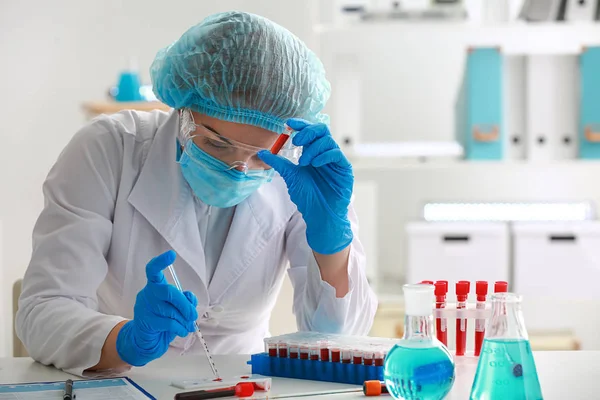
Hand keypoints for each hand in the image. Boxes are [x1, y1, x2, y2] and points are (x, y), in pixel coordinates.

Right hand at [116, 250, 197, 365]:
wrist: (147, 339)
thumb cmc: (163, 318)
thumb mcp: (176, 307)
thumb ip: (184, 300)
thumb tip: (190, 302)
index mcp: (155, 285)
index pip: (153, 270)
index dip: (161, 262)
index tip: (171, 255)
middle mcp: (147, 293)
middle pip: (168, 291)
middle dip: (185, 304)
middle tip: (193, 315)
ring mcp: (144, 307)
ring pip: (171, 310)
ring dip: (184, 320)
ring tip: (188, 325)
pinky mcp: (146, 322)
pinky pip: (169, 323)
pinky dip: (180, 328)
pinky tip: (182, 331)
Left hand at [258, 119, 352, 254]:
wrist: (319, 214)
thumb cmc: (308, 197)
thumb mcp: (290, 176)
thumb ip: (279, 163)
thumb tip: (262, 152)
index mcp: (313, 152)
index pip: (310, 131)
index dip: (301, 125)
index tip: (289, 124)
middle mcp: (325, 153)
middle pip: (321, 130)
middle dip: (307, 132)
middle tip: (296, 141)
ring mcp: (335, 160)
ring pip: (328, 140)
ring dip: (313, 148)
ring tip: (303, 162)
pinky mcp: (344, 168)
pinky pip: (336, 153)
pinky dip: (324, 155)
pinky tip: (314, 164)